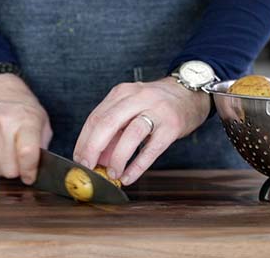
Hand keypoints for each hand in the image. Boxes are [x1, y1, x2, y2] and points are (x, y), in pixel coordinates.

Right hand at [0, 73, 52, 184]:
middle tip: (22, 166)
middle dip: (18, 171)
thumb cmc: (20, 104)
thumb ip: (42, 143)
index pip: (27, 154)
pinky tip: (0, 147)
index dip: (30, 171)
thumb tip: (40, 167)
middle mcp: (4, 124)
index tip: (31, 176)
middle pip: (9, 168)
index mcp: (25, 120)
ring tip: (11, 156)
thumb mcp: (40, 118)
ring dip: (6, 167)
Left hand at [73, 77, 209, 184]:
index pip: (96, 117)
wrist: (190, 94)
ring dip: (117, 157)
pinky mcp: (172, 126)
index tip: (79, 159)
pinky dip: (137, 166)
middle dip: (93, 148)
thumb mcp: (131, 109)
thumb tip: (96, 158)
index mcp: (122, 93)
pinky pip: (152, 149)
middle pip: (108, 123)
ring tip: (111, 173)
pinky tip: (128, 177)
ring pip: (131, 134)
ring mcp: (157, 111)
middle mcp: (138, 98)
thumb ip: (113, 131)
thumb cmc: (156, 105)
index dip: (84, 140)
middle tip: (88, 167)